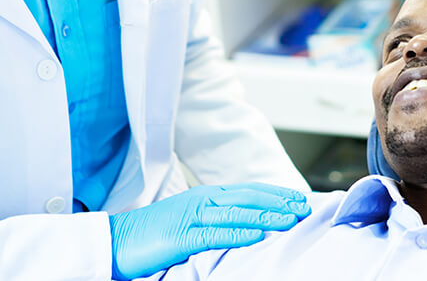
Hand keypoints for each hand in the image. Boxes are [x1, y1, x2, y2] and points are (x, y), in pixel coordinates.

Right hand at [109, 182, 310, 279]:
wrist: (118, 239)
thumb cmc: (156, 233)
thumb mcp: (191, 219)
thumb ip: (217, 218)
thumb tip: (245, 224)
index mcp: (207, 194)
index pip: (249, 190)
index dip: (275, 193)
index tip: (297, 198)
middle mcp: (203, 199)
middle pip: (249, 197)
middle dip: (279, 201)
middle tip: (304, 207)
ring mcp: (193, 215)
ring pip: (238, 213)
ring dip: (267, 216)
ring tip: (290, 219)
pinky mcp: (183, 235)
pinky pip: (216, 234)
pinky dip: (239, 234)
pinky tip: (258, 236)